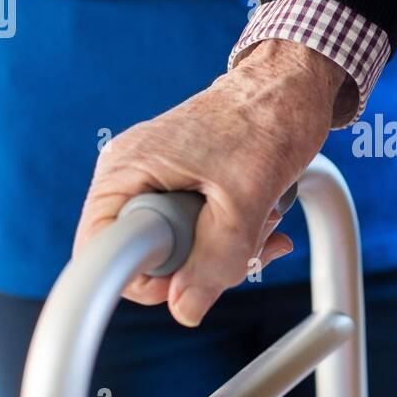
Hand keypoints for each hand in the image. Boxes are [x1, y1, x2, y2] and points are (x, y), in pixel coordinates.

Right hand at [73, 41, 345, 325]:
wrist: (294, 85)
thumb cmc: (268, 118)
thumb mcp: (246, 198)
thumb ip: (216, 259)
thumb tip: (186, 311)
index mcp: (127, 172)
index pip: (102, 254)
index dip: (148, 278)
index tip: (196, 270)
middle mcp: (133, 176)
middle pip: (146, 257)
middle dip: (203, 263)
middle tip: (246, 240)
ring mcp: (158, 180)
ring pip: (179, 249)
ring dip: (228, 249)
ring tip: (263, 218)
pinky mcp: (185, 185)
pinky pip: (198, 231)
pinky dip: (234, 236)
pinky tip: (266, 219)